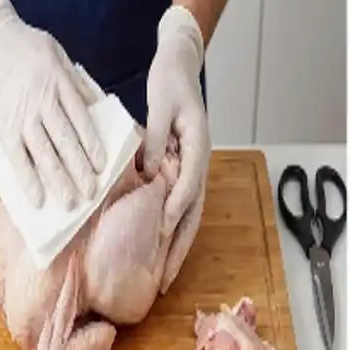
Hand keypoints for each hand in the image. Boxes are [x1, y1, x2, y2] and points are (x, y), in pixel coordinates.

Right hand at [0, 0, 106, 209]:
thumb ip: (80, 88)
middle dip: (78, 169)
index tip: (102, 166)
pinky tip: (38, 199)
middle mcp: (40, 103)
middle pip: (63, 140)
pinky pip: (16, 158)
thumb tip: (101, 113)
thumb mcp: (61, 60)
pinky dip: (27, 180)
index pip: (79, 119)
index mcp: (59, 85)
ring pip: (42, 152)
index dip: (91, 144)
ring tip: (70, 202)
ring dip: (57, 180)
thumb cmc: (34, 55)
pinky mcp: (4, 129)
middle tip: (91, 193)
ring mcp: (21, 118)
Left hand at [145, 6, 210, 257]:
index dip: (174, 213)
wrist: (180, 70)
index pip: (187, 189)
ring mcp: (194, 175)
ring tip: (165, 277)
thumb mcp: (161, 105)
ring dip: (177, 250)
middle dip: (179, 250)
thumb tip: (149, 174)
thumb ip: (156, 141)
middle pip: (192, 217)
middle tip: (166, 279)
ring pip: (188, 219)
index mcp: (198, 151)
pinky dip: (172, 233)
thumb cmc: (171, 83)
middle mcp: (200, 168)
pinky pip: (180, 210)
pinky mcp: (184, 176)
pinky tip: (160, 251)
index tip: (160, 235)